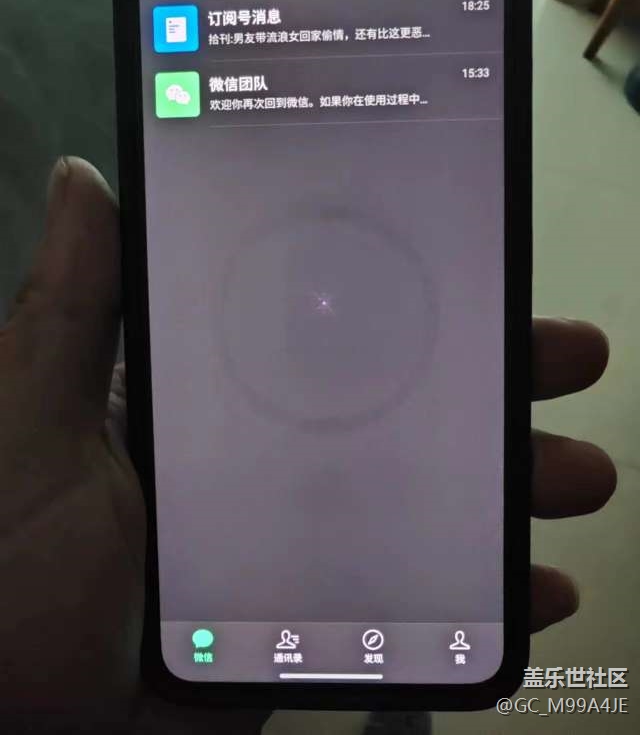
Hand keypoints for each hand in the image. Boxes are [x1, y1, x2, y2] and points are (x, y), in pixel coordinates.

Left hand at [0, 158, 614, 721]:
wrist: (16, 730)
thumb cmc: (8, 564)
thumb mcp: (32, 418)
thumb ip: (71, 309)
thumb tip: (84, 175)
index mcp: (217, 398)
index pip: (331, 330)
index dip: (410, 299)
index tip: (480, 271)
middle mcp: (272, 459)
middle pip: (400, 407)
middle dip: (493, 381)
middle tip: (567, 354)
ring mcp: (305, 543)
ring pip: (430, 499)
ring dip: (513, 485)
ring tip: (581, 474)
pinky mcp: (321, 622)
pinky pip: (423, 600)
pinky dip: (489, 595)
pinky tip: (542, 586)